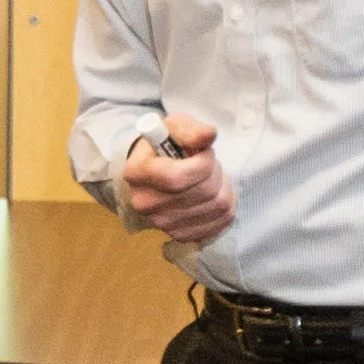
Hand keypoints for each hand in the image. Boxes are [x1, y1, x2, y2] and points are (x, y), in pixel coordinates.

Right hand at [108, 111, 233, 240]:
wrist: (155, 171)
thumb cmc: (165, 145)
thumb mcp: (174, 127)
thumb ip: (190, 130)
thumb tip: (209, 135)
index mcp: (137, 173)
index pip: (178, 177)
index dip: (203, 163)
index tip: (204, 151)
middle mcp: (145, 203)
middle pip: (202, 192)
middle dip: (215, 172)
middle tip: (208, 164)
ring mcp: (162, 224)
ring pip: (217, 206)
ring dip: (223, 187)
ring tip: (209, 178)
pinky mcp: (180, 235)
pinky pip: (221, 223)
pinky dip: (226, 207)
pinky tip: (214, 195)